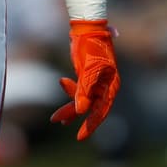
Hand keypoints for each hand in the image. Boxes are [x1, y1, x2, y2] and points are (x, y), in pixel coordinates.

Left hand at [50, 19, 119, 140]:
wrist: (87, 28)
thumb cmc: (92, 46)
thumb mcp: (89, 68)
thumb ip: (85, 90)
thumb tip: (80, 111)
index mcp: (111, 86)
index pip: (101, 111)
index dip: (90, 125)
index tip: (79, 137)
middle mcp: (105, 87)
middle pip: (90, 108)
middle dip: (73, 115)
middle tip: (58, 122)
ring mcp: (96, 83)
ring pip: (82, 101)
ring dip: (69, 106)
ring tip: (55, 116)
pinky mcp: (87, 77)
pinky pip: (79, 91)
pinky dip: (70, 91)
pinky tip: (62, 82)